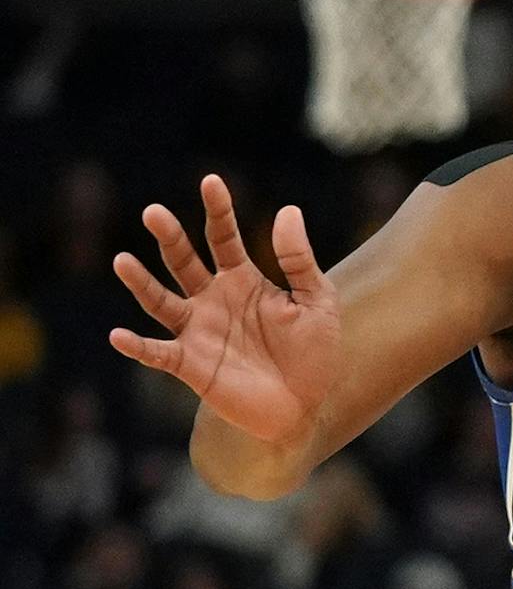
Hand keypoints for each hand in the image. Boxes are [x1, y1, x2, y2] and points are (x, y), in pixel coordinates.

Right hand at [109, 174, 340, 445]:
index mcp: (244, 280)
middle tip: (153, 212)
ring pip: (160, 301)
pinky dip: (138, 346)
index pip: (223, 238)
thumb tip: (288, 210)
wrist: (305, 407)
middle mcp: (213, 300)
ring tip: (121, 260)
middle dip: (169, 237)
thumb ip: (299, 260)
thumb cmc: (313, 353)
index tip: (210, 181)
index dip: (217, 210)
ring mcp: (198, 332)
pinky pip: (158, 354)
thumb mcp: (317, 301)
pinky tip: (119, 335)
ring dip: (141, 283)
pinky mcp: (191, 366)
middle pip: (184, 261)